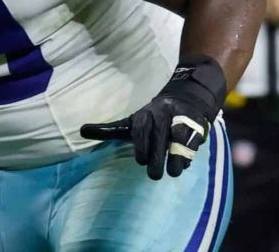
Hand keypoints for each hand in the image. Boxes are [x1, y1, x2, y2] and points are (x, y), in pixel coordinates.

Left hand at [80, 55, 226, 180]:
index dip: (141, 145)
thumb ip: (109, 130)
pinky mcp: (197, 127)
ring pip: (179, 137)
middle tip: (153, 175)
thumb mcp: (130, 124)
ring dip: (176, 156)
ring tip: (173, 172)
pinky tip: (184, 164)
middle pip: (159, 135)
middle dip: (156, 155)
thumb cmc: (152, 120)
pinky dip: (189, 154)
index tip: (140, 161)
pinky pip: (193, 141)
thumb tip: (81, 130)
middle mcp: (163, 114)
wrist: (185, 102)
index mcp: (145, 114)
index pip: (141, 128)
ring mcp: (181, 119)